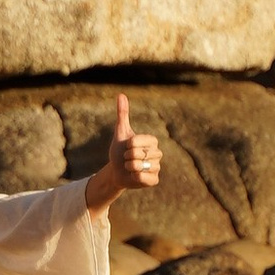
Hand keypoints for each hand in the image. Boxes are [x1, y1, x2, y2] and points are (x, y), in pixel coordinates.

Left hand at [84, 93, 161, 219]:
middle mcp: (158, 153)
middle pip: (138, 154)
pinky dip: (134, 177)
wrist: (116, 171)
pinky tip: (134, 175)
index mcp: (152, 140)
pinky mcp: (154, 180)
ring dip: (129, 167)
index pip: (136, 141)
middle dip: (127, 156)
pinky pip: (143, 177)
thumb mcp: (120, 132)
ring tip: (130, 167)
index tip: (127, 146)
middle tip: (128, 158)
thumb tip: (121, 94)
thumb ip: (122, 114)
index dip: (128, 145)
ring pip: (139, 166)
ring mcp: (157, 167)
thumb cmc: (119, 150)